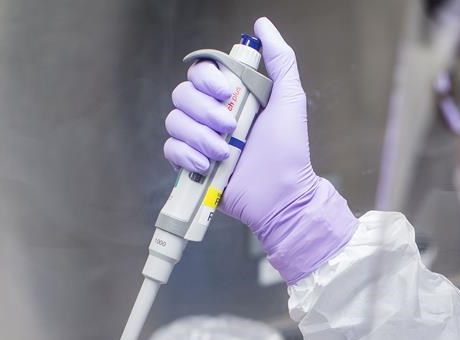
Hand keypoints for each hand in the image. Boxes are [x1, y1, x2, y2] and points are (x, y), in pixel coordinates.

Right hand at [163, 17, 357, 283]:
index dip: (207, 78)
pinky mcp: (191, 164)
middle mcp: (212, 114)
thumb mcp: (289, 99)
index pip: (201, 71)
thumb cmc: (289, 149)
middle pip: (182, 94)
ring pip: (174, 121)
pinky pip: (170, 149)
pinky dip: (186, 155)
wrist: (282, 195)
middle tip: (231, 128)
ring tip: (225, 153)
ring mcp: (199, 139)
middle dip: (205, 111)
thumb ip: (280, 60)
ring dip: (199, 136)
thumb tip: (262, 24)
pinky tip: (206, 165)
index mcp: (232, 95)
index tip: (228, 92)